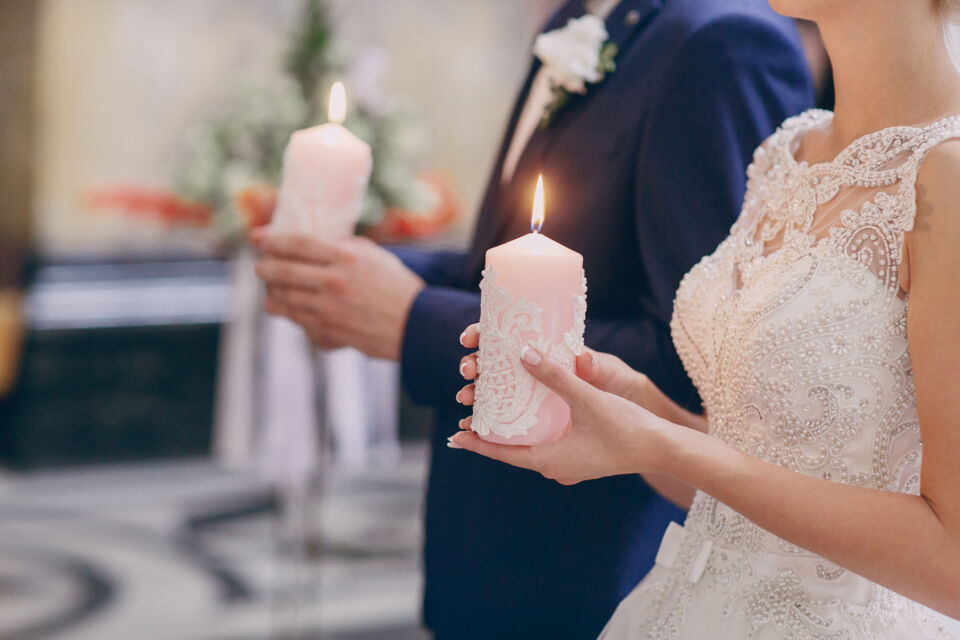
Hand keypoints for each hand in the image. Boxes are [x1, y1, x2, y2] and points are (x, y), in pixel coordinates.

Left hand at [252, 230, 424, 359]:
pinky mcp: (328, 332)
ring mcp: (328, 310)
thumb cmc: (397, 287)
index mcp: (346, 257)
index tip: (257, 238)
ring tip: (271, 288)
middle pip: (281, 272)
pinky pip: (296, 321)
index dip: (271, 240)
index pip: (296, 244)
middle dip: (264, 268)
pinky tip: (289, 308)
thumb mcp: (374, 256)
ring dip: (272, 293)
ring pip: (282, 300)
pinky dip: (289, 313)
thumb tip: (316, 241)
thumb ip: (344, 247)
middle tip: (261, 266)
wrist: (416, 326)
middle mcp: (333, 282)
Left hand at [450, 335, 670, 484]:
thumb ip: (554, 376)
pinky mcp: (580, 456)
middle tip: (468, 414)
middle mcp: (555, 467)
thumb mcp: (586, 399)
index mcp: (550, 461)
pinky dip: (532, 430)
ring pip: (530, 446)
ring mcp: (568, 464)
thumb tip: (522, 353)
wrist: (662, 449)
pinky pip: (546, 444)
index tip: (454, 433)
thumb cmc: (626, 428)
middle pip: (512, 450)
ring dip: (511, 431)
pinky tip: (528, 415)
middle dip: (490, 433)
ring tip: (492, 413)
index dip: (477, 442)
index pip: (502, 454)